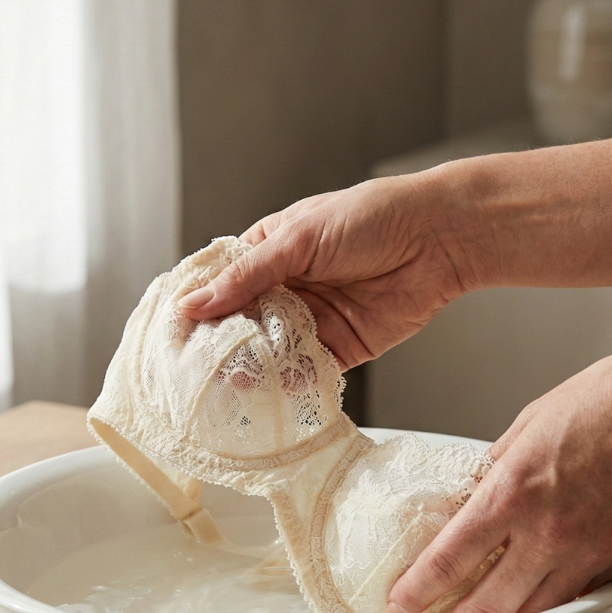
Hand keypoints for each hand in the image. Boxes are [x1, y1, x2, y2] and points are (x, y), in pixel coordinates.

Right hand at [178, 176, 482, 368]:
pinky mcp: (341, 349)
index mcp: (270, 253)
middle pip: (242, 325)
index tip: (173, 335)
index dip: (198, 308)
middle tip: (197, 370)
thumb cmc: (371, 218)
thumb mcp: (299, 240)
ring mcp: (313, 321)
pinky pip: (308, 373)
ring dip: (253, 369)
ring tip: (229, 386)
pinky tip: (273, 394)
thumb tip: (194, 303)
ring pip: (271, 353)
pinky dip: (291, 385)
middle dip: (222, 347)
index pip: (221, 285)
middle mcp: (287, 289)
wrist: (438, 238)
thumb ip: (247, 277)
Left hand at [388, 332, 611, 612]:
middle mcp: (548, 532)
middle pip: (488, 605)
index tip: (400, 601)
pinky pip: (581, 594)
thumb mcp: (533, 421)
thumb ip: (500, 465)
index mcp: (514, 491)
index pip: (450, 557)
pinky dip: (555, 604)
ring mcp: (591, 552)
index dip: (418, 588)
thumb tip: (477, 490)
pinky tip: (537, 607)